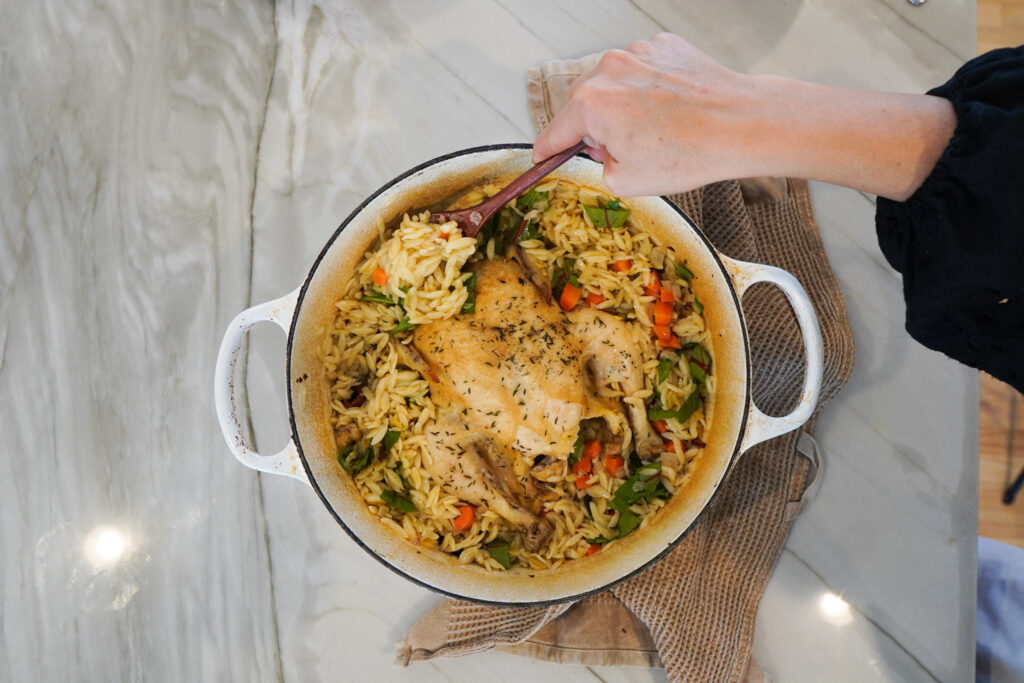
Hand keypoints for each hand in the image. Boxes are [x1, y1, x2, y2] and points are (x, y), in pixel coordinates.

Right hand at [533, 33, 954, 200]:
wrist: (741, 125)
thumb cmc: (691, 151)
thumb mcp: (626, 182)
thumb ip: (598, 167)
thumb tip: (599, 153)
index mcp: (591, 102)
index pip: (553, 132)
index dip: (547, 153)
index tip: (543, 158)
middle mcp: (608, 68)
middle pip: (584, 105)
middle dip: (595, 129)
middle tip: (623, 153)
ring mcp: (638, 52)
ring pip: (614, 86)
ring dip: (624, 108)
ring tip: (657, 131)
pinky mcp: (664, 46)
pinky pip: (642, 72)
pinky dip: (648, 91)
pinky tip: (670, 111)